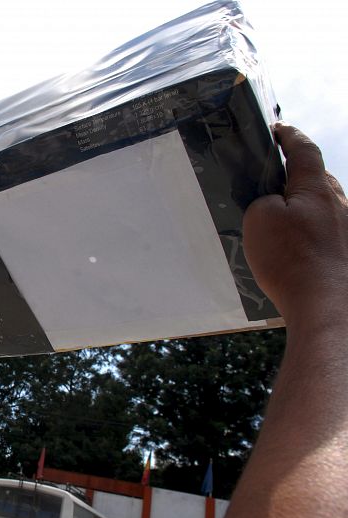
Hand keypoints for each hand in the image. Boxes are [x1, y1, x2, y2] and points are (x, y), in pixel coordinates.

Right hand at [243, 124, 347, 323]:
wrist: (327, 305)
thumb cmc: (292, 261)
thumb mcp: (259, 218)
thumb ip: (264, 200)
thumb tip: (274, 202)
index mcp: (317, 188)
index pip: (304, 150)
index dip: (289, 136)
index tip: (278, 130)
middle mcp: (340, 203)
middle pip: (316, 178)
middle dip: (297, 176)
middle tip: (271, 184)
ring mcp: (347, 229)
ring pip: (323, 208)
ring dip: (303, 210)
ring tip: (280, 227)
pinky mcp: (346, 252)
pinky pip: (326, 233)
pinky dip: (309, 235)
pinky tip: (295, 253)